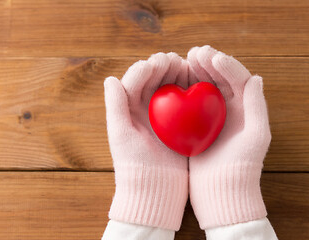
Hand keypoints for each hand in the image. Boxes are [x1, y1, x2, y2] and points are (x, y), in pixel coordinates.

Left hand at [104, 52, 188, 230]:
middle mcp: (147, 108)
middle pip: (155, 80)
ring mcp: (166, 115)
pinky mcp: (182, 124)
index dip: (145, 68)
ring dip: (179, 74)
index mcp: (130, 108)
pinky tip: (199, 83)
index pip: (136, 81)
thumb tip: (109, 78)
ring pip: (172, 87)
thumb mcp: (121, 135)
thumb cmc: (134, 164)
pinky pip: (187, 102)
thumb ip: (115, 106)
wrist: (155, 188)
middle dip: (164, 66)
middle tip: (174, 60)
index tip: (155, 63)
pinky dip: (192, 90)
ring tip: (187, 66)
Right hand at [187, 46, 270, 228]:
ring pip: (202, 87)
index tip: (212, 57)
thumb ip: (256, 106)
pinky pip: (188, 103)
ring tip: (183, 60)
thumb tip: (256, 77)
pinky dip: (181, 90)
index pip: (238, 79)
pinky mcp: (195, 127)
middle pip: (219, 79)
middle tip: (195, 52)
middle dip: (208, 63)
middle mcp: (229, 110)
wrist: (223, 192)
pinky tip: (173, 82)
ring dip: (194, 72)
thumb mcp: (256, 137)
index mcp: (245, 109)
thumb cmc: (242, 167)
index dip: (226, 65)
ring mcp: (210, 117)